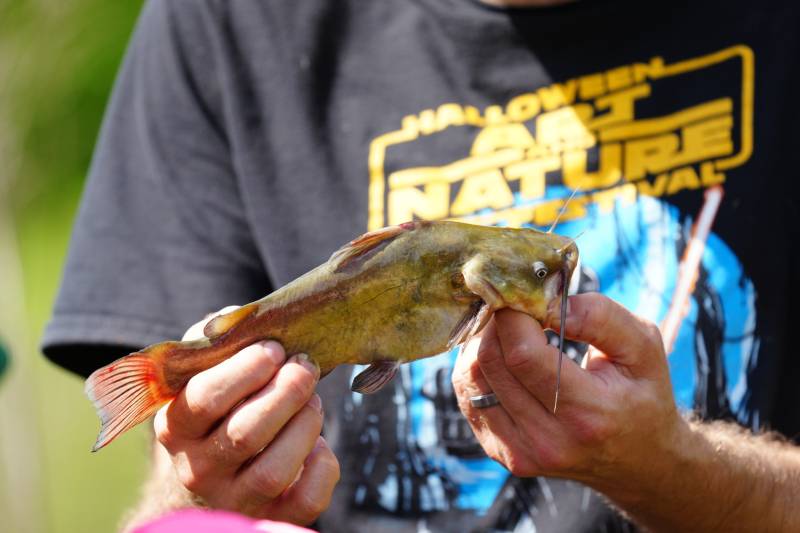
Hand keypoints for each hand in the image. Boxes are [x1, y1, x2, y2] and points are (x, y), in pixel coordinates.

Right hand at [152, 308, 339, 524]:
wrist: (212, 478)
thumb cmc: (217, 410)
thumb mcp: (204, 373)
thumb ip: (216, 342)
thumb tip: (235, 316)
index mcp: (176, 427)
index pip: (205, 399)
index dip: (246, 370)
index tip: (274, 349)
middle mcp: (198, 470)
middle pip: (245, 433)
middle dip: (286, 392)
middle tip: (305, 366)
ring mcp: (233, 500)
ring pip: (274, 471)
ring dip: (304, 425)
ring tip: (312, 400)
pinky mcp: (270, 517)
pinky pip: (305, 500)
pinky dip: (322, 467)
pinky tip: (319, 445)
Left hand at [452, 292, 687, 495]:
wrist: (639, 462)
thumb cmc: (641, 396)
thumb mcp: (644, 348)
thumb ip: (602, 317)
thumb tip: (549, 300)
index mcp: (589, 414)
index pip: (523, 354)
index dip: (516, 314)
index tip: (528, 296)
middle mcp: (548, 440)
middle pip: (491, 361)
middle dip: (498, 322)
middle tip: (517, 306)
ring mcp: (520, 451)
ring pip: (471, 376)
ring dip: (483, 342)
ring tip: (512, 330)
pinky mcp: (501, 452)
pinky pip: (469, 395)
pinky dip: (478, 366)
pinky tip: (503, 356)